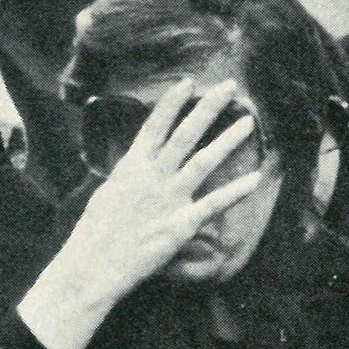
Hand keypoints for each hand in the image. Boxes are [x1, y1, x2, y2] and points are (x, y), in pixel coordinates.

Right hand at [17, 82, 277, 348]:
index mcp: (131, 167)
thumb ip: (129, 176)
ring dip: (227, 140)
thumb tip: (137, 164)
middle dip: (208, 108)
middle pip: (185, 134)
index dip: (172, 103)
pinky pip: (213, 204)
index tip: (188, 82)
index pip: (155, 125)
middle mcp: (152, 177)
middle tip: (229, 86)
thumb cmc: (95, 234)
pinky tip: (255, 179)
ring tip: (248, 123)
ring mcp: (169, 199)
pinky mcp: (180, 224)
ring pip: (203, 162)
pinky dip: (235, 191)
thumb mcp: (108, 193)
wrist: (93, 265)